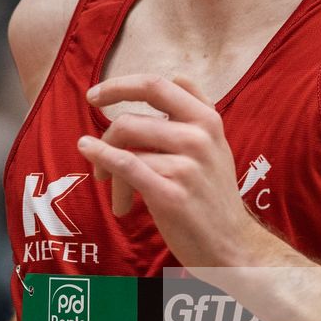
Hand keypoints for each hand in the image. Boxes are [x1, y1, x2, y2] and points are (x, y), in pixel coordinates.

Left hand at [78, 75, 271, 269]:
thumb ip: (198, 110)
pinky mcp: (171, 194)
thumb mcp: (217, 144)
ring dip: (107, 168)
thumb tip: (177, 75)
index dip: (119, 85)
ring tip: (117, 192)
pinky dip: (102, 157)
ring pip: (125, 148)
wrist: (230, 246)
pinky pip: (127, 166)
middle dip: (106, 137)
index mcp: (208, 119)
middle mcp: (199, 137)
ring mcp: (187, 166)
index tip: (95, 96)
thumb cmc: (213, 195)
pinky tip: (90, 154)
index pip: (155, 85)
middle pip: (129, 121)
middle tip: (95, 155)